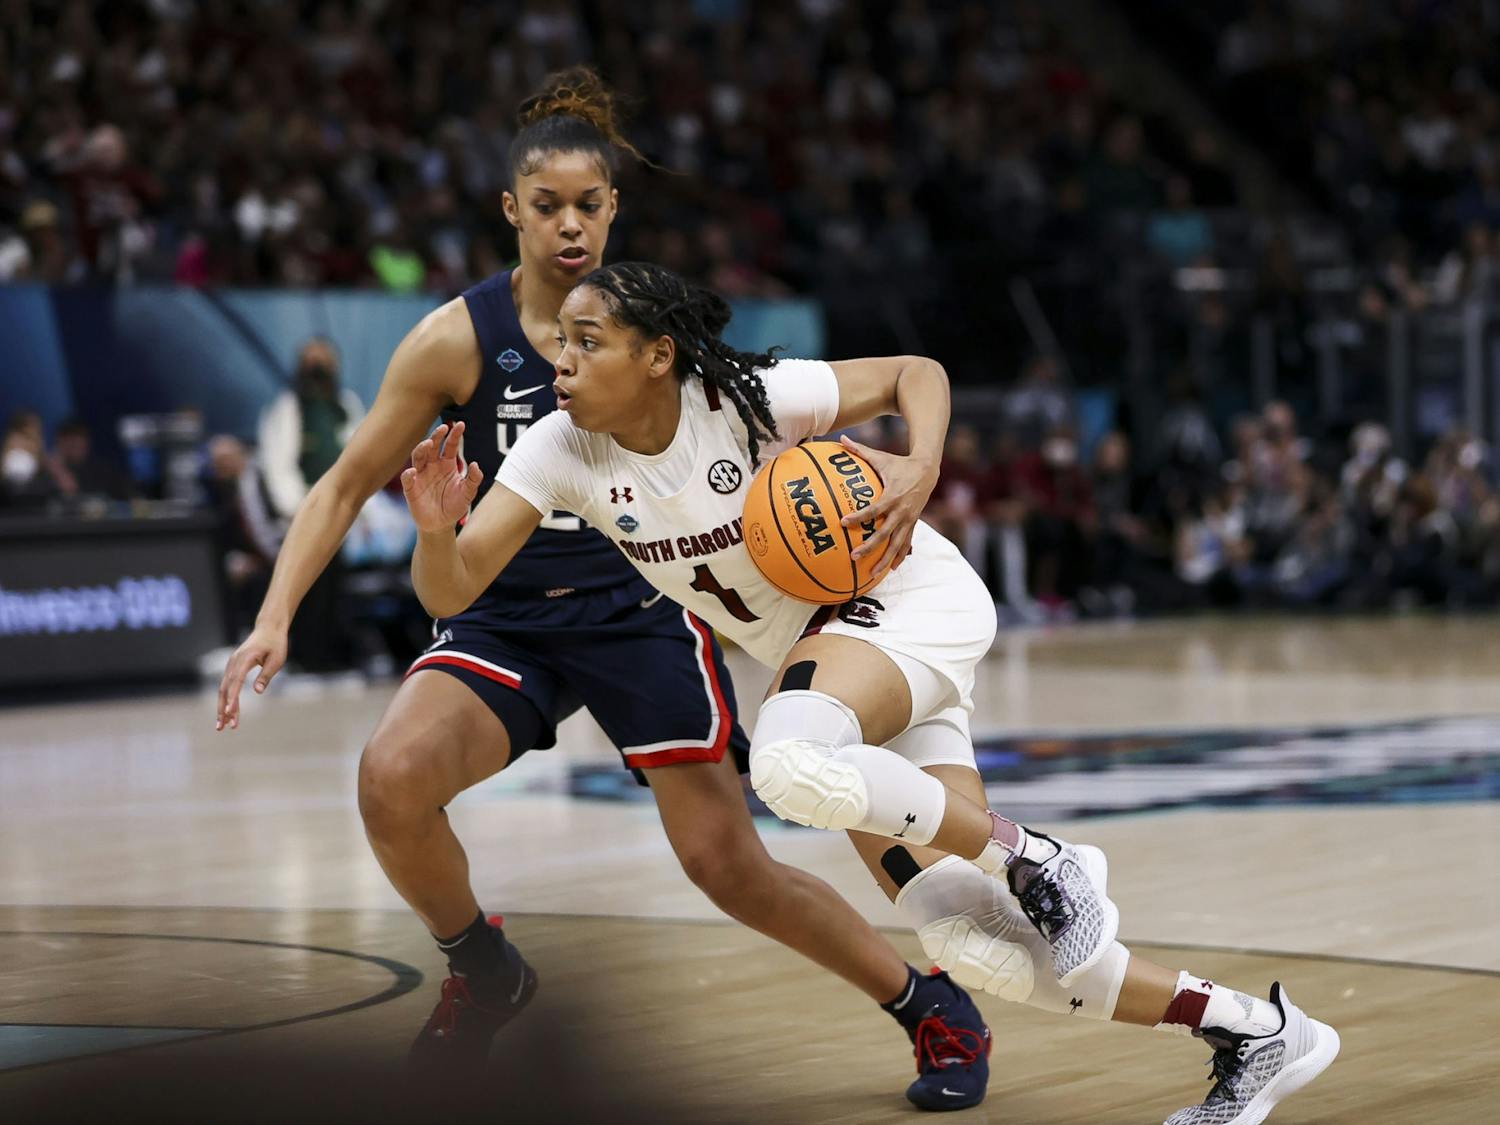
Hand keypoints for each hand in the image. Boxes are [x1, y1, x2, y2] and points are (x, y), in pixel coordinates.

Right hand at [216, 623, 288, 729]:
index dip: (232, 699)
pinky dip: (227, 699)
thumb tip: (258, 691)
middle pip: (225, 689)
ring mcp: (231, 665)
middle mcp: (233, 662)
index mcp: (244, 659)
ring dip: (223, 707)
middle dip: (223, 709)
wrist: (269, 629)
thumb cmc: (275, 644)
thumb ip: (266, 675)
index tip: (229, 713)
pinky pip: (228, 686)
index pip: (236, 682)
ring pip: (224, 689)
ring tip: (223, 725)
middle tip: (222, 727)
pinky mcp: (233, 668)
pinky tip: (229, 712)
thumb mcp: (276, 660)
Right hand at [401, 422, 482, 532]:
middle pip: (432, 447)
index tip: (461, 425)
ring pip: (418, 457)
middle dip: (437, 436)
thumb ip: (474, 479)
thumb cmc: (454, 506)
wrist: (441, 525)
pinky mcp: (411, 489)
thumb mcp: (468, 493)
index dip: (454, 435)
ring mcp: (420, 476)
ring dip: (422, 449)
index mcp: (446, 464)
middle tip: (443, 428)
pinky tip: (413, 471)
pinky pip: (408, 479)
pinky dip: (409, 475)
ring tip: (428, 443)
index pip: (449, 446)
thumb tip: (477, 464)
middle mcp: (432, 466)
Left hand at [838, 434, 938, 575]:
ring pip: (896, 544)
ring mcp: (909, 520)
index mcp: (892, 495)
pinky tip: (892, 569)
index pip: (874, 509)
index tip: (843, 522)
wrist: (928, 469)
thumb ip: (859, 450)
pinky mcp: (913, 524)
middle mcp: (901, 511)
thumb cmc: (900, 463)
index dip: (859, 516)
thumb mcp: (880, 456)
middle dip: (869, 546)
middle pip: (884, 533)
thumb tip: (840, 438)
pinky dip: (900, 557)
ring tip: (871, 573)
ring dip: (884, 559)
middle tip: (853, 556)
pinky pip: (906, 544)